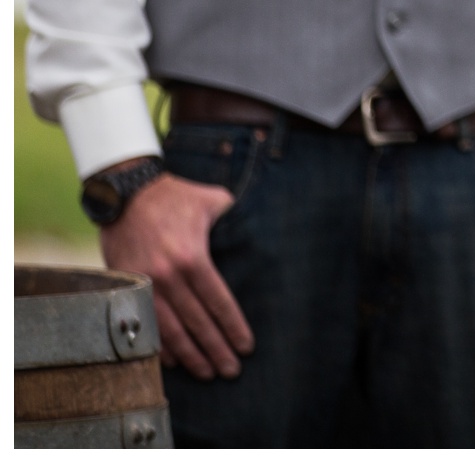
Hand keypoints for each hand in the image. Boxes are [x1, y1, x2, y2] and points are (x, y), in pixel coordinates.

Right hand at [99, 170, 253, 379]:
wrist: (127, 193)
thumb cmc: (177, 196)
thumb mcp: (215, 201)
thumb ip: (235, 220)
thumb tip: (257, 232)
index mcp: (193, 258)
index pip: (218, 302)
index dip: (233, 327)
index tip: (246, 346)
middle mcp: (168, 276)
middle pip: (197, 323)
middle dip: (216, 349)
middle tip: (231, 370)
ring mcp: (145, 284)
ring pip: (169, 330)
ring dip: (189, 355)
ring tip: (206, 372)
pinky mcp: (127, 286)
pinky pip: (144, 324)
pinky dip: (159, 345)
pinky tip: (172, 361)